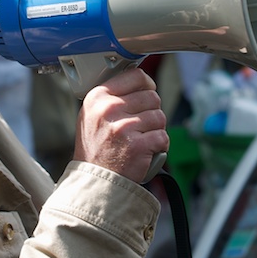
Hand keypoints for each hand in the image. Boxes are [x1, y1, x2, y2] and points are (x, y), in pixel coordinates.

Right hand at [74, 68, 168, 182]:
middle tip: (140, 127)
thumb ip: (114, 97)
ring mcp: (123, 127)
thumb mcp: (94, 115)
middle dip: (152, 112)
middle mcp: (109, 109)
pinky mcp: (137, 145)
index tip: (148, 93)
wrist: (95, 181)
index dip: (148, 86)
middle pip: (152, 97)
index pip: (136, 76)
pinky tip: (147, 151)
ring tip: (141, 140)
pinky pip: (163, 136)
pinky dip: (160, 146)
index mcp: (98, 97)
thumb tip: (144, 82)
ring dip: (156, 130)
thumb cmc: (97, 148)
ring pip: (160, 116)